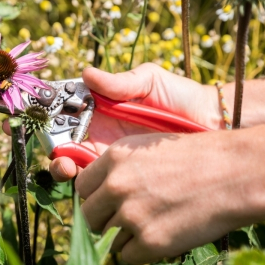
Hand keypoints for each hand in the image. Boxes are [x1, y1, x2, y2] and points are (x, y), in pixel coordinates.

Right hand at [50, 64, 221, 180]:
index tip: (51, 133)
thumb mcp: (148, 82)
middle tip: (64, 163)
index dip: (52, 130)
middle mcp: (101, 139)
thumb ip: (119, 82)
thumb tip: (87, 73)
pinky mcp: (130, 180)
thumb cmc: (180, 97)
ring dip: (71, 176)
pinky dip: (96, 191)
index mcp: (99, 114)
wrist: (213, 123)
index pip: (66, 124)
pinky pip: (106, 188)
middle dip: (59, 162)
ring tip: (75, 173)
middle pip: (67, 154)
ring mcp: (114, 162)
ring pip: (82, 175)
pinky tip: (98, 188)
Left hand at [75, 131, 245, 264]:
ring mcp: (132, 214)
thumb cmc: (200, 158)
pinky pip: (127, 257)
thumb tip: (101, 193)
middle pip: (87, 216)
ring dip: (123, 238)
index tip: (106, 202)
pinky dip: (140, 253)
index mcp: (115, 157)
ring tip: (151, 226)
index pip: (81, 188)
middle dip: (102, 221)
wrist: (237, 174)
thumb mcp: (149, 150)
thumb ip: (120, 169)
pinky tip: (160, 238)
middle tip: (125, 220)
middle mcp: (117, 185)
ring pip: (106, 239)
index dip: (94, 197)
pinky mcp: (150, 241)